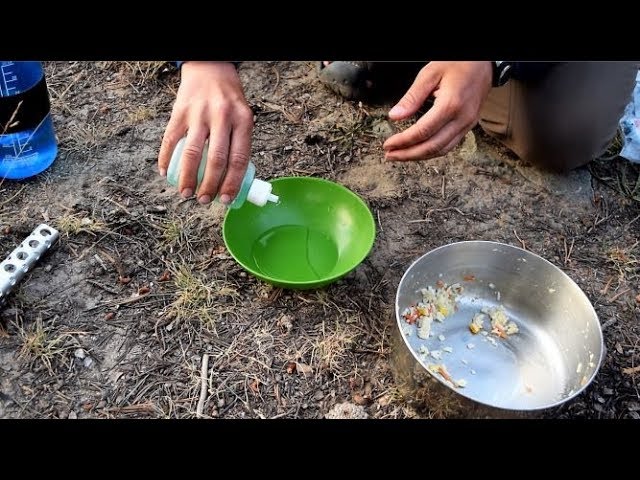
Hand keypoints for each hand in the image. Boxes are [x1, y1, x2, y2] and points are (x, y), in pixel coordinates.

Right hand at [158, 61, 252, 204]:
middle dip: (209, 185)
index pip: (239, 159)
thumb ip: (239, 144)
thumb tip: (232, 181)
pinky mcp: (179, 111)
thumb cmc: (229, 100)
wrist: (210, 69)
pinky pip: (170, 139)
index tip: (226, 199)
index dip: (232, 183)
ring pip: (192, 153)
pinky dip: (165, 159)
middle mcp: (222, 117)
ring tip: (186, 193)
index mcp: (243, 121)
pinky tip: (164, 173)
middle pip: (216, 159)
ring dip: (187, 178)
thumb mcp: (244, 118)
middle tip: (204, 200)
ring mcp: (199, 114)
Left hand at [383, 62, 491, 160]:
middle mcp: (462, 118)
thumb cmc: (458, 63)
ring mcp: (468, 124)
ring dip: (419, 156)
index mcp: (451, 104)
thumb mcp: (430, 73)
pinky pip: (450, 145)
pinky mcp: (469, 125)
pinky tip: (419, 150)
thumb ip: (412, 97)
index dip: (403, 141)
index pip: (422, 132)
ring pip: (441, 150)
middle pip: (432, 147)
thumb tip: (394, 116)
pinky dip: (432, 151)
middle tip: (390, 155)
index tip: (388, 144)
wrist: (484, 62)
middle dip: (408, 154)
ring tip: (400, 155)